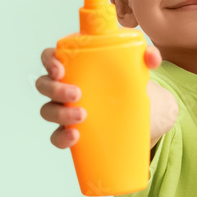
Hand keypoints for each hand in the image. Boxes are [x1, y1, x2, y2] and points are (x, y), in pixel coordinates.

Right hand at [36, 40, 161, 148]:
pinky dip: (61, 138)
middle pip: (44, 85)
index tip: (60, 68)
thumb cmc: (129, 82)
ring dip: (60, 114)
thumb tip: (152, 58)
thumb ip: (147, 57)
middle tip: (77, 93)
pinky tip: (74, 137)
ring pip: (48, 110)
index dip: (48, 61)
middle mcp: (64, 86)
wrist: (142, 113)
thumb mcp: (139, 68)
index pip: (50, 57)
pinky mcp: (73, 130)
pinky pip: (57, 136)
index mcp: (74, 65)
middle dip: (55, 89)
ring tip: (82, 116)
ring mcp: (66, 109)